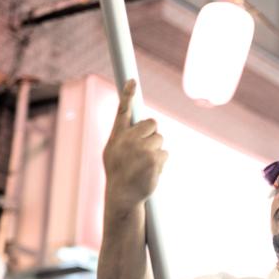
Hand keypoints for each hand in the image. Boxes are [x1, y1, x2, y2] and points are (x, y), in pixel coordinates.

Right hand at [103, 80, 167, 210]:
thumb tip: (139, 125)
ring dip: (156, 150)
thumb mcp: (113, 152)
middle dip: (152, 134)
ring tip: (144, 164)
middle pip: (152, 123)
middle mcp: (127, 140)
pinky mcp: (153, 159)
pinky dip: (161, 162)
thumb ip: (123, 137)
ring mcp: (141, 149)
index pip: (123, 111)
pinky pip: (165, 153)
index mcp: (117, 136)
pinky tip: (150, 171)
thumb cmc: (119, 174)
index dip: (128, 95)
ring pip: (160, 139)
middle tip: (145, 149)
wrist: (123, 196)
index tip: (132, 81)